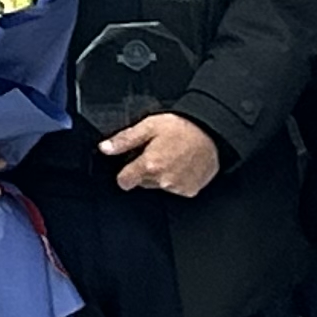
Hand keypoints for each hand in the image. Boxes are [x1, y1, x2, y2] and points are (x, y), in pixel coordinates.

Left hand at [99, 112, 222, 196]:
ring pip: (158, 185)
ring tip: (170, 155)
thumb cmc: (182, 127)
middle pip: (142, 182)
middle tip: (155, 152)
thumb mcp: (148, 126)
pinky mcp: (190, 190)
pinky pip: (175, 188)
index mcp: (150, 165)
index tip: (128, 165)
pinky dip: (176, 178)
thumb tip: (105, 148)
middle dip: (144, 170)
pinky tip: (181, 164)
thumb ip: (125, 140)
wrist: (211, 133)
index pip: (124, 182)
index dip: (124, 173)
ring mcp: (178, 187)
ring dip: (161, 174)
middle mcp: (164, 180)